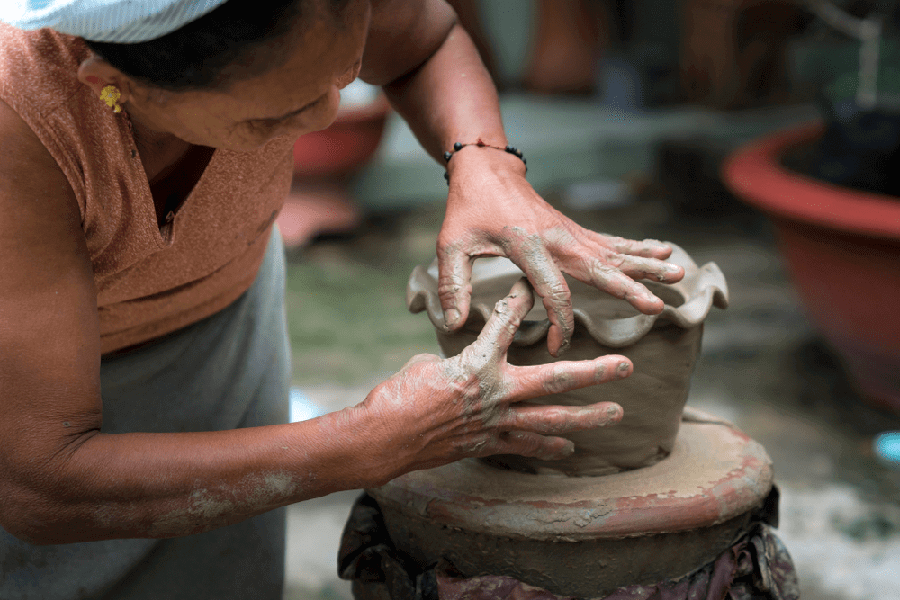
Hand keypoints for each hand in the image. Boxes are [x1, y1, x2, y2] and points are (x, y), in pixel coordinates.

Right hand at [360, 279, 628, 480]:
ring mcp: (496, 421)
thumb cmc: (398, 395)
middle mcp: (496, 391)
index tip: (536, 285)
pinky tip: (569, 447)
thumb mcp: (425, 365)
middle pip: (555, 380)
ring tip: (617, 414)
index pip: (506, 322)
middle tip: (625, 366)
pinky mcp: (488, 444)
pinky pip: (526, 447)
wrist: (384, 438)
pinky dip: (548, 447)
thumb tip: (462, 366)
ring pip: (552, 419)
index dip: (522, 300)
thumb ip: (455, 362)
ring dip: (587, 417)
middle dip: (595, 372)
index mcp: (477, 362)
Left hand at [438, 147, 684, 355]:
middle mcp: (557, 238)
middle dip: (628, 289)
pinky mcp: (575, 230)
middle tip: (657, 305)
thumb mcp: (451, 244)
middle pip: (599, 268)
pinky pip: (611, 242)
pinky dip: (637, 248)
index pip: (551, 289)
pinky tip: (664, 252)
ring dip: (646, 264)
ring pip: (614, 252)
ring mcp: (570, 233)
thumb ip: (453, 284)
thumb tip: (454, 324)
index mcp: (527, 245)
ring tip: (679, 273)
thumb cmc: (468, 209)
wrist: (487, 170)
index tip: (556, 346)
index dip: (557, 321)